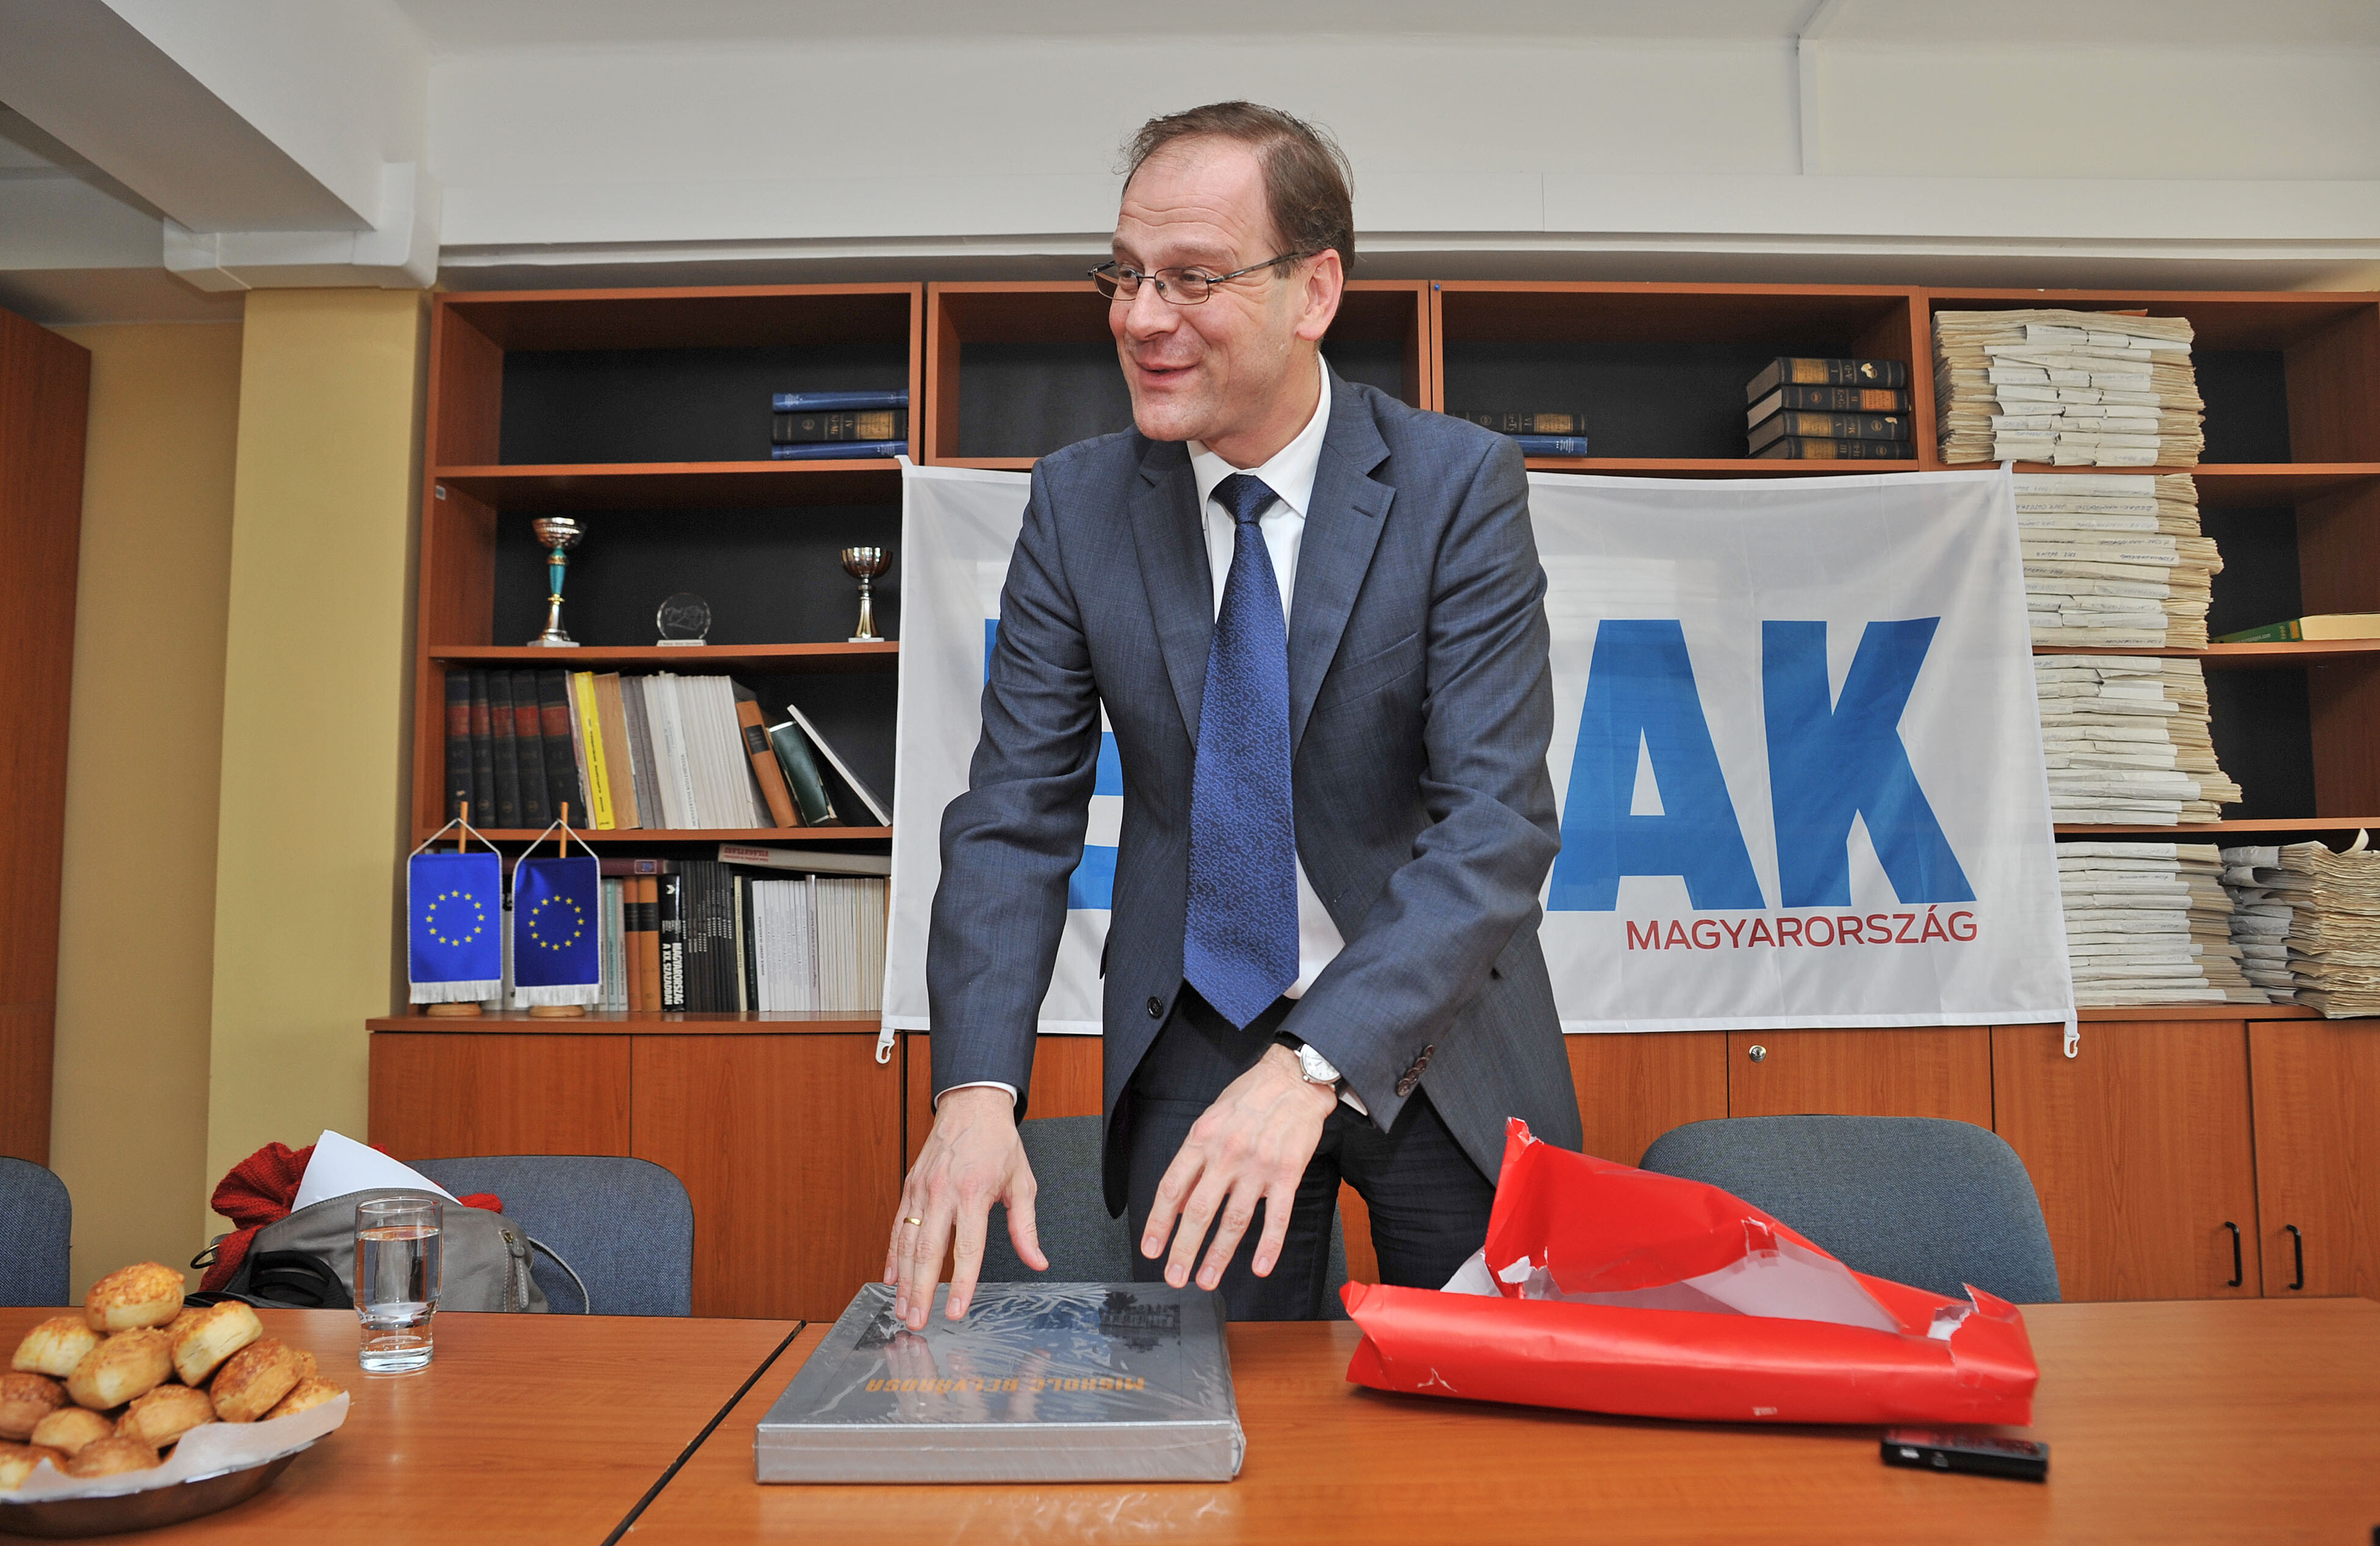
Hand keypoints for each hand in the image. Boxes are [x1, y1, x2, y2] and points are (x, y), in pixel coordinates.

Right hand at [886, 1086, 1046, 1328]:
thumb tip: (1037, 1260)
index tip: (955, 1311)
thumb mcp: (1022, 1183)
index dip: (961, 1284)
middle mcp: (943, 1193)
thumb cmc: (998, 1143)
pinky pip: (898, 1227)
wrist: (971, 1106)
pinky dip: (892, 1255)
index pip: (967, 1249)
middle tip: (917, 1321)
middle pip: (929, 1252)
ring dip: (904, 1280)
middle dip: (922, 1291)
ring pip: (908, 1243)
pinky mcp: (909, 1187)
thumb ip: (1025, 1227)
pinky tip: (892, 1278)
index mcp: (974, 1193)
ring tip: (903, 1309)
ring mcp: (922, 1191)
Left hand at [1141, 1044, 1335, 1289]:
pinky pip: (1277, 1217)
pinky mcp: (1287, 1174)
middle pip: (1198, 1211)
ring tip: (1207, 1279)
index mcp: (1202, 1139)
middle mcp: (1226, 1155)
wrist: (1293, 1080)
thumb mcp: (1210, 1120)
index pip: (1172, 1188)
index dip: (1158, 1222)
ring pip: (1234, 1220)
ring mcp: (1258, 1166)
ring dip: (1219, 1255)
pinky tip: (1261, 1266)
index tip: (1152, 1249)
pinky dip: (1269, 1245)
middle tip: (1175, 1277)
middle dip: (1184, 1249)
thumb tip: (1174, 1202)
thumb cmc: (1249, 1098)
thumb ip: (1192, 1160)